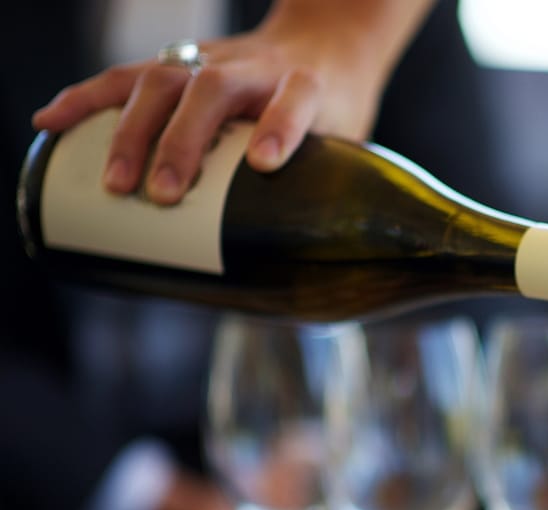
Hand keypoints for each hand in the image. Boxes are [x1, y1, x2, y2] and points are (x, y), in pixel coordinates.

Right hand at [31, 0, 433, 204]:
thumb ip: (330, 195)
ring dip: (133, 130)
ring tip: (114, 182)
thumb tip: (309, 276)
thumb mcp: (346, 146)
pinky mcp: (181, 62)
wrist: (325, 46)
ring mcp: (215, 60)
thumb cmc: (333, 110)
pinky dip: (87, 97)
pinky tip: (52, 120)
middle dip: (182, 142)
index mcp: (307, 87)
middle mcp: (258, 69)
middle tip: (161, 195)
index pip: (297, 99)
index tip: (267, 163)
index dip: (282, 128)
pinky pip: (127, 75)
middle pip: (215, 91)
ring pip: (165, 79)